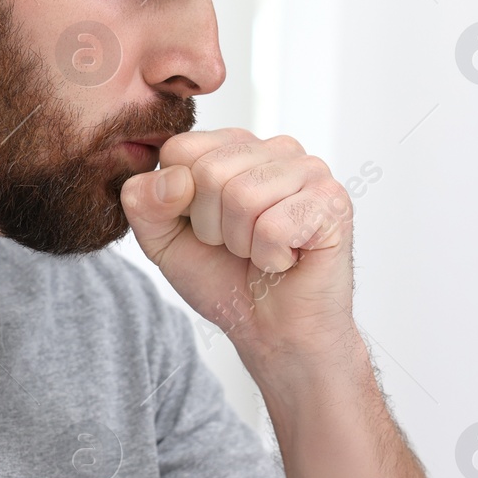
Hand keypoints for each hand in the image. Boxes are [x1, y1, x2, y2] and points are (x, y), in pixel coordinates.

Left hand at [120, 128, 356, 358]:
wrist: (271, 330)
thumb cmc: (222, 278)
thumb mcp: (162, 240)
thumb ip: (144, 203)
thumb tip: (173, 179)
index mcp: (233, 146)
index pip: (180, 149)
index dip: (179, 201)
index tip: (204, 226)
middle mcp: (274, 148)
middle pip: (210, 172)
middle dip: (211, 226)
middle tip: (236, 245)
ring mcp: (310, 171)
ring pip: (244, 197)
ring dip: (242, 243)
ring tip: (260, 251)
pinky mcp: (333, 202)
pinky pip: (275, 226)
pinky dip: (270, 257)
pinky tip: (285, 259)